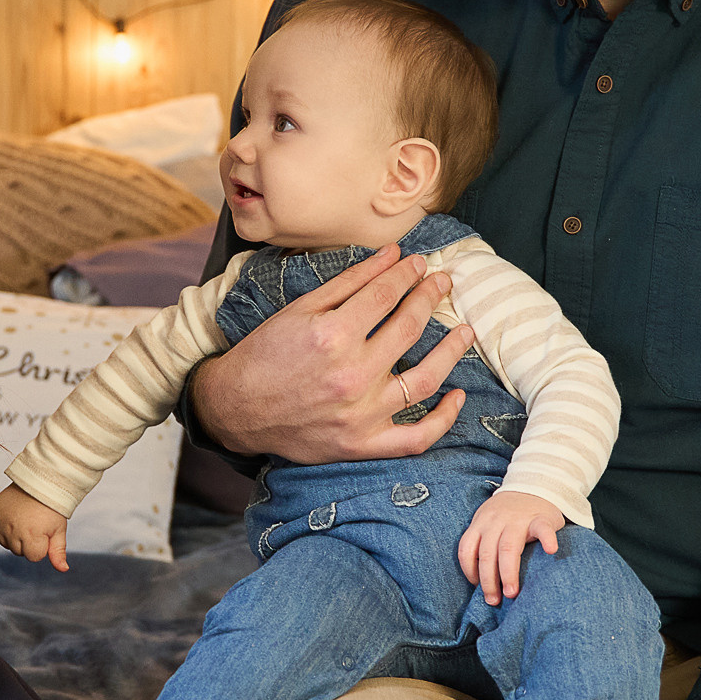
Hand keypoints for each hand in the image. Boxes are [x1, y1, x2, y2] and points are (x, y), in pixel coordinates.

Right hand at [0, 484, 68, 571]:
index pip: (34, 557)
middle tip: (35, 523)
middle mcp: (13, 531)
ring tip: (25, 519)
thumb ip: (58, 552)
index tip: (45, 531)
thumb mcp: (59, 530)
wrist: (38, 482)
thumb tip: (63, 570)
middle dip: (28, 542)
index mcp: (31, 536)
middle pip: (19, 552)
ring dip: (14, 536)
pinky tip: (13, 518)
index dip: (42, 545)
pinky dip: (2, 528)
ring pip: (6, 543)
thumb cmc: (51, 508)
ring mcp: (1, 522)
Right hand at [192, 245, 475, 463]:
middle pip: (408, 328)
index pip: (386, 295)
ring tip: (465, 330)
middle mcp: (351, 375)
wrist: (236, 409)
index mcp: (332, 336)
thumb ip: (350, 281)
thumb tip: (393, 255)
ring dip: (451, 352)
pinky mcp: (362, 444)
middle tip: (443, 282)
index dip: (408, 274)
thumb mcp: (300, 309)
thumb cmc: (265, 354)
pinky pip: (416, 438)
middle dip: (430, 298)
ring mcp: (360, 414)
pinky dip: (443, 419)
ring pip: (424, 380)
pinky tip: (457, 396)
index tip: (420, 264)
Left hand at [458, 490, 563, 603]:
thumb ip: (482, 542)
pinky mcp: (541, 517)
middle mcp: (496, 521)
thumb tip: (478, 581)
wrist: (534, 485)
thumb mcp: (488, 521)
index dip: (469, 571)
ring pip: (509, 547)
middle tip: (493, 600)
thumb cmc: (509, 514)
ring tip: (511, 592)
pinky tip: (550, 551)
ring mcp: (519, 518)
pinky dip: (547, 540)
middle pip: (487, 553)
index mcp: (481, 523)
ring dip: (508, 572)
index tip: (476, 587)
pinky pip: (542, 529)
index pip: (467, 549)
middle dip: (488, 580)